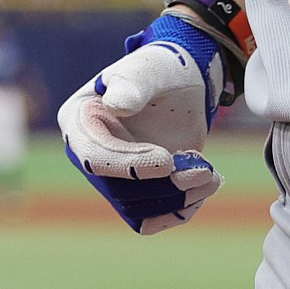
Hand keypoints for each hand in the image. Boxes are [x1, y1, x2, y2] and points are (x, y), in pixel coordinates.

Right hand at [57, 16, 225, 233]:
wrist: (182, 85)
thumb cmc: (161, 70)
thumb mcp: (149, 69)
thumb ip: (133, 83)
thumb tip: (116, 104)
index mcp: (79, 120)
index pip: (94, 157)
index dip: (130, 165)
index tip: (167, 161)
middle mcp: (89, 154)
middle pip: (117, 191)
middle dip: (164, 186)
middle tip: (204, 169)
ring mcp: (114, 177)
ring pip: (137, 210)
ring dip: (178, 199)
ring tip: (210, 174)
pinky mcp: (138, 192)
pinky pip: (152, 219)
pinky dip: (181, 209)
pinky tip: (206, 184)